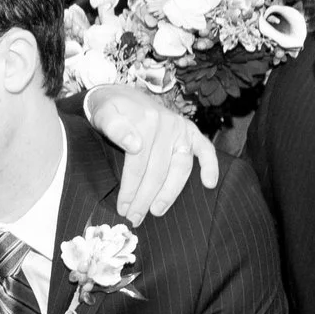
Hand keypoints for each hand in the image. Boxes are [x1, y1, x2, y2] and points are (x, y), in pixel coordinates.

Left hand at [85, 85, 218, 223]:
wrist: (122, 94)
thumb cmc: (110, 109)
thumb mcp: (104, 113)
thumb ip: (114, 127)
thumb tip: (134, 145)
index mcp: (145, 122)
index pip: (138, 165)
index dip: (130, 190)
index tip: (122, 209)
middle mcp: (167, 125)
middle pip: (157, 171)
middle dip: (145, 198)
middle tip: (134, 219)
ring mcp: (181, 129)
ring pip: (180, 167)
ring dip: (170, 192)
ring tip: (157, 211)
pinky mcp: (191, 131)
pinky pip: (205, 150)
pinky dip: (210, 166)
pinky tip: (209, 184)